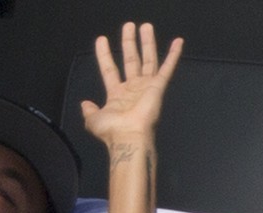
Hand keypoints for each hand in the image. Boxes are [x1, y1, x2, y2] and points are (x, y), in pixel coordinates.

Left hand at [81, 22, 182, 144]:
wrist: (128, 136)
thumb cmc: (111, 129)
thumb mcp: (93, 120)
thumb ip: (89, 110)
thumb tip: (84, 103)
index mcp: (116, 95)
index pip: (109, 69)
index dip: (104, 54)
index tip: (101, 39)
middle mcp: (132, 88)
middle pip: (130, 59)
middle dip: (128, 42)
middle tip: (128, 26)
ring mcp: (146, 86)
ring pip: (147, 59)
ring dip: (147, 42)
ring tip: (145, 26)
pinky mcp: (158, 87)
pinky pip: (167, 68)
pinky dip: (173, 55)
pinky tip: (177, 41)